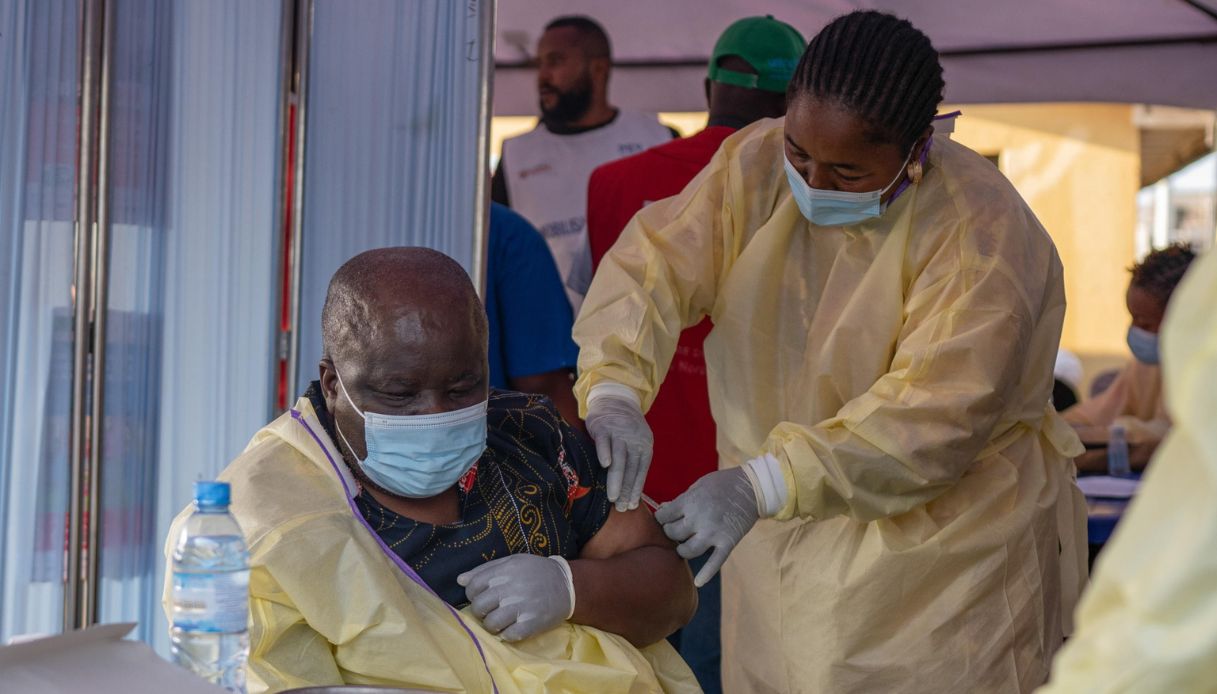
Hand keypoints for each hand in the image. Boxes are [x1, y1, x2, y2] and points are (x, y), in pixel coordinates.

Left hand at [457, 554, 574, 641]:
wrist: (567, 586)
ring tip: (502, 620)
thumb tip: (460, 580)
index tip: (482, 596)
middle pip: (479, 606)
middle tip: (492, 610)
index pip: (472, 587)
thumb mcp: (512, 562)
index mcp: (505, 570)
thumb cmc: (536, 572)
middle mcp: (511, 588)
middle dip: (481, 611)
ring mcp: (521, 607)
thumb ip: (485, 569)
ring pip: (490, 624)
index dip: (473, 594)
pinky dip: (507, 634)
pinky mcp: (530, 624)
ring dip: (493, 624)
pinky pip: (507, 635)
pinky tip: (513, 627)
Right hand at [585, 393, 653, 510]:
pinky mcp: (603, 426)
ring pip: (619, 458)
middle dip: (626, 489)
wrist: (615, 399)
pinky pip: (604, 441)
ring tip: (612, 497)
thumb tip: (631, 491)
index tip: (632, 506)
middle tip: (622, 508)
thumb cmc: (625, 428)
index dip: (636, 489)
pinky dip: (605, 452)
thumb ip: (634, 462)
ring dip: (616, 479)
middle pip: (630, 468)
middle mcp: (633, 440)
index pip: (641, 471)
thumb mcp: (636, 442)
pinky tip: (604, 465)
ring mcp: (618, 432)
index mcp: (644, 446)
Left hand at [655, 467, 758, 586]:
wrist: (753, 487)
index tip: (666, 518)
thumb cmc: (723, 483)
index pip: (663, 516)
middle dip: (671, 531)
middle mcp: (699, 519)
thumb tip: (663, 509)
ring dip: (682, 549)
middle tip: (676, 529)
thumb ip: (681, 499)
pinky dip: (706, 574)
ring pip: (688, 550)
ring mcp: (713, 533)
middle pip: (673, 533)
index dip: (662, 518)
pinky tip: (698, 583)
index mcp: (689, 502)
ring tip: (683, 546)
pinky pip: (715, 562)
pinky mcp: (727, 542)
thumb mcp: (698, 485)